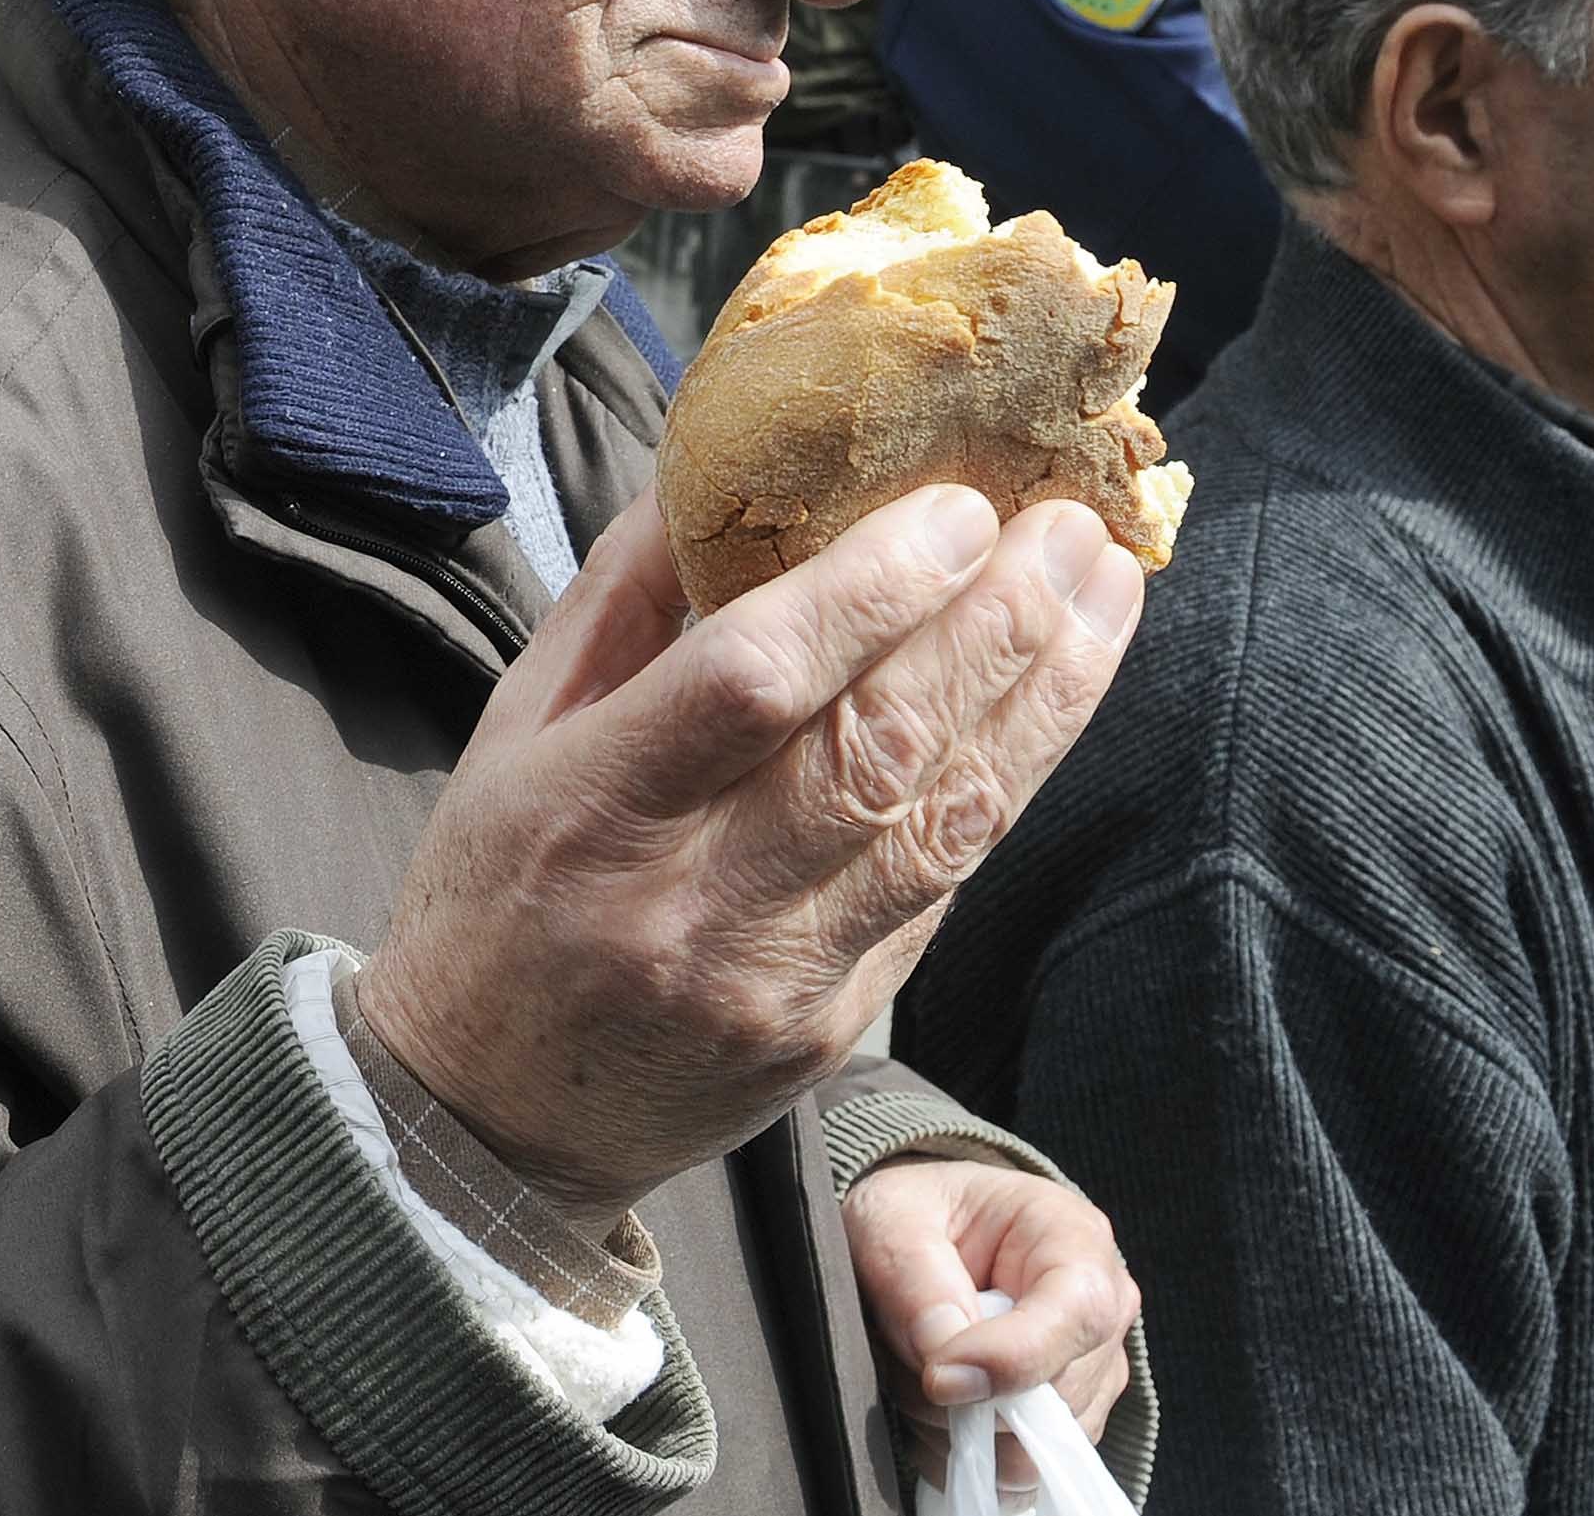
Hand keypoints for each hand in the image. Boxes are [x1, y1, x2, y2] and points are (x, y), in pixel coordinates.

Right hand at [361, 485, 1146, 1227]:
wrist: (488, 1127)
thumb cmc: (495, 895)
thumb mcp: (515, 731)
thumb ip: (623, 598)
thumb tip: (726, 467)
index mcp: (590, 809)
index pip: (754, 682)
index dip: (870, 591)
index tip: (957, 508)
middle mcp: (690, 905)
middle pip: (876, 750)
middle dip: (996, 626)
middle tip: (1071, 526)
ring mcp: (773, 982)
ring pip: (941, 825)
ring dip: (1042, 701)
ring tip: (1106, 594)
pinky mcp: (832, 1035)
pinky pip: (937, 893)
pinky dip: (1001, 784)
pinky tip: (1054, 699)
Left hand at [847, 1156, 1140, 1494]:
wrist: (925, 1231)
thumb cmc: (916, 1213)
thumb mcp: (891, 1220)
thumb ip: (915, 1282)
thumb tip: (947, 1364)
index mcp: (1074, 1238)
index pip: (1077, 1313)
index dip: (1012, 1359)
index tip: (939, 1376)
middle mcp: (1103, 1310)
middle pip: (1054, 1398)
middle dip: (962, 1395)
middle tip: (903, 1350)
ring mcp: (1093, 1375)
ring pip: (1029, 1447)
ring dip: (953, 1427)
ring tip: (917, 1368)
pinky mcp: (1067, 1425)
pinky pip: (1017, 1473)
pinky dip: (962, 1453)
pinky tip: (938, 1403)